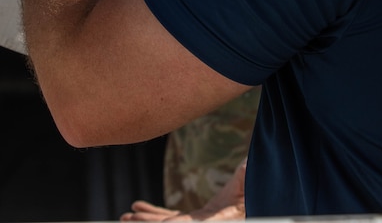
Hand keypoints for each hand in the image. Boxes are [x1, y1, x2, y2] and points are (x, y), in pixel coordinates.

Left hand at [121, 161, 246, 220]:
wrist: (256, 202)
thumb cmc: (254, 193)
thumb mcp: (250, 183)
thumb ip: (245, 176)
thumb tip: (247, 164)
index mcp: (217, 218)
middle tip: (128, 218)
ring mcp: (198, 222)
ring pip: (167, 222)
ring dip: (146, 219)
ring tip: (125, 215)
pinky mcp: (196, 218)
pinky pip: (171, 217)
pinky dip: (154, 212)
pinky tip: (137, 206)